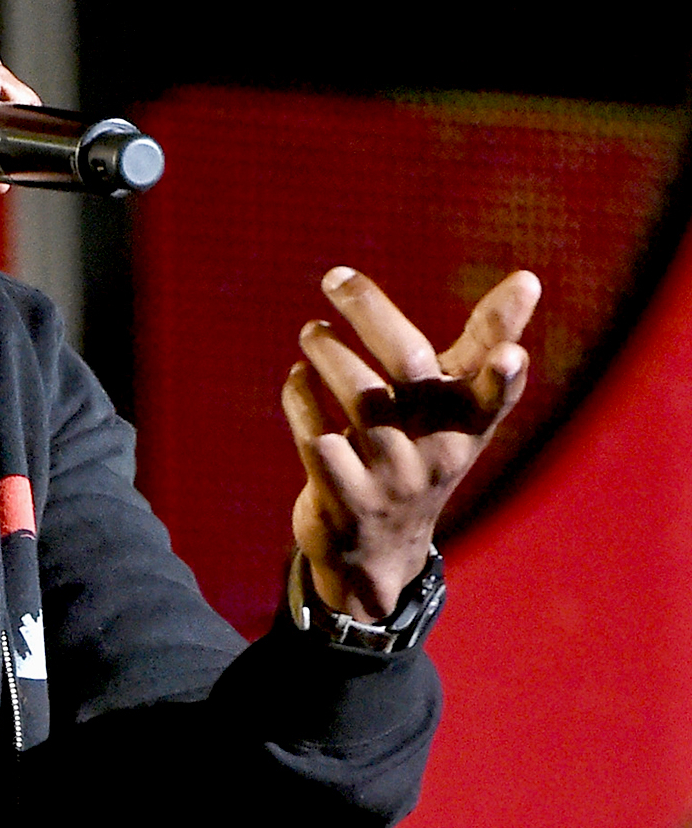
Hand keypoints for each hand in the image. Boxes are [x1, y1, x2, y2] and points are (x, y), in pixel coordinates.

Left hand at [282, 266, 540, 620]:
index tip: (512, 356)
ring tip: (312, 332)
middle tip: (334, 278)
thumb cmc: (425, 450)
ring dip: (329, 352)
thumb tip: (530, 278)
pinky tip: (298, 377)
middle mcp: (434, 451)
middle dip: (372, 312)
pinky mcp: (341, 495)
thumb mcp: (460, 406)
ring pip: (357, 396)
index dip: (504, 378)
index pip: (493, 396)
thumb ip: (488, 341)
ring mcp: (387, 477)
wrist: (378, 549)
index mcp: (470, 424)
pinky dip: (300, 397)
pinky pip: (315, 434)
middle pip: (408, 368)